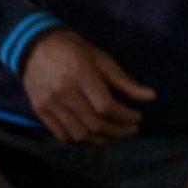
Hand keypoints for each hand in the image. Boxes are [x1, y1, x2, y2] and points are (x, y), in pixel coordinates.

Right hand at [20, 30, 154, 143]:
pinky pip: (62, 135)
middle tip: (131, 130)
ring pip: (79, 134)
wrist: (35, 46)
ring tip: (114, 135)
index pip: (106, 107)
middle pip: (95, 124)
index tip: (138, 117)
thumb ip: (125, 82)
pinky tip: (92, 136)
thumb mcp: (102, 60)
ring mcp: (49, 104)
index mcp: (80, 76)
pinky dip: (80, 141)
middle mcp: (63, 93)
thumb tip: (151, 97)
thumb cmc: (75, 51)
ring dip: (101, 140)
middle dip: (118, 132)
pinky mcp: (39, 111)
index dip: (126, 117)